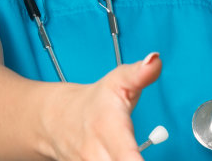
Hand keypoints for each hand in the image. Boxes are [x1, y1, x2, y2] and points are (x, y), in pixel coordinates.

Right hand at [39, 52, 162, 160]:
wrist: (56, 119)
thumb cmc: (94, 103)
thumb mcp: (117, 82)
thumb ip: (139, 74)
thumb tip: (155, 60)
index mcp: (108, 129)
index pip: (127, 156)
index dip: (136, 160)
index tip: (142, 159)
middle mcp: (95, 155)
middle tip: (141, 153)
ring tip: (133, 153)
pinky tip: (118, 157)